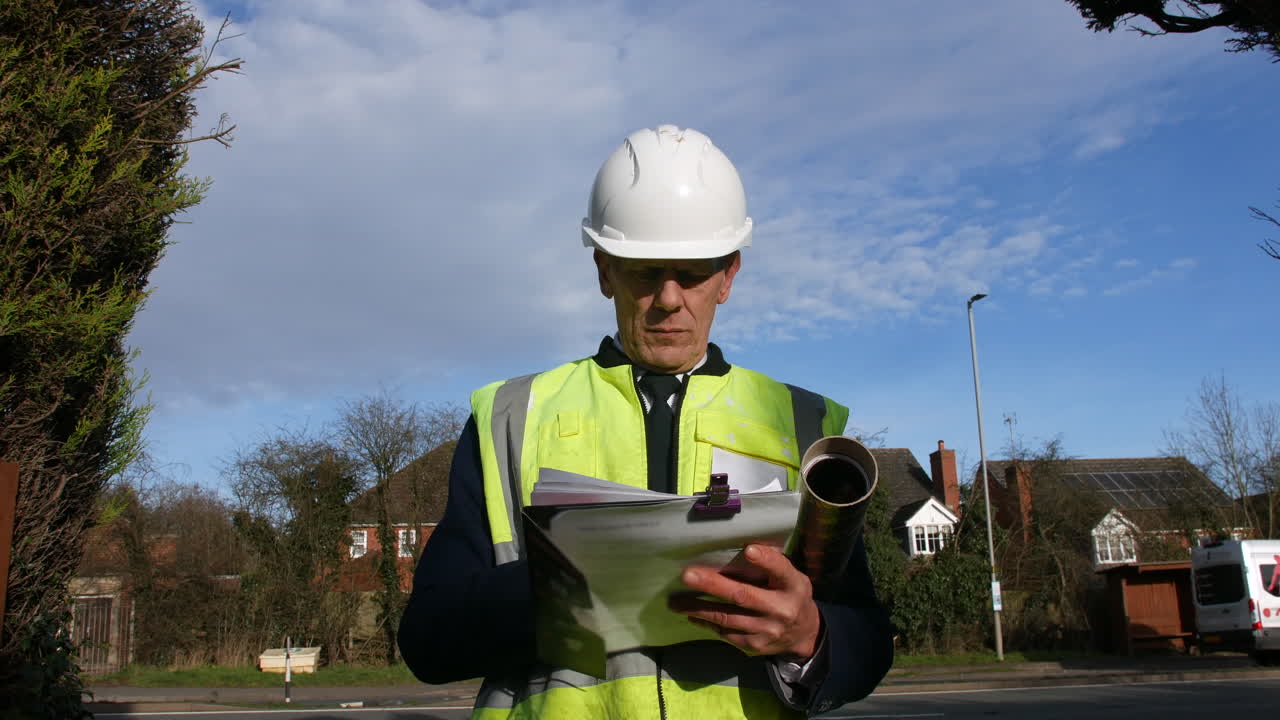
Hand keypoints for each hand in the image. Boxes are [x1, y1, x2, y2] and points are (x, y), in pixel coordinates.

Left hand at [668, 543, 820, 658]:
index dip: (766, 560)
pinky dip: (706, 622)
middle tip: (687, 575)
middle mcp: (781, 610)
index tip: (748, 550)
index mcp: (794, 587)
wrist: (803, 635)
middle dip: (713, 586)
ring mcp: (766, 631)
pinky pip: (725, 633)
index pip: (782, 570)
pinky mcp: (753, 645)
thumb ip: (773, 566)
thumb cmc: (790, 595)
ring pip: (727, 618)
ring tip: (675, 602)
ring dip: (698, 608)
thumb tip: (739, 548)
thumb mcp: (791, 578)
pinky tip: (691, 614)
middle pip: (744, 596)